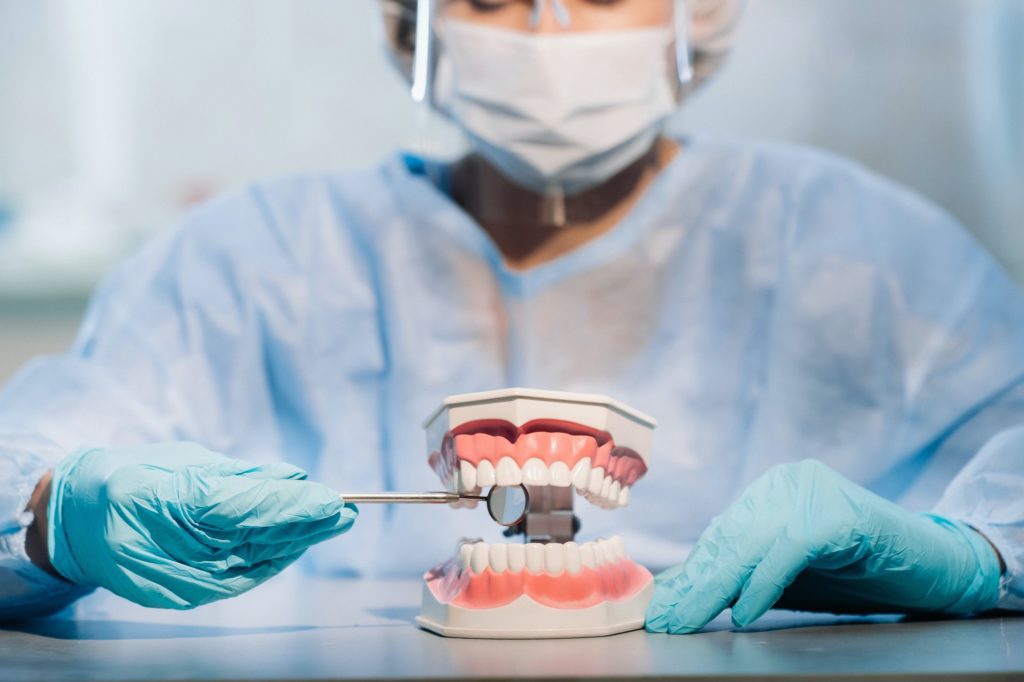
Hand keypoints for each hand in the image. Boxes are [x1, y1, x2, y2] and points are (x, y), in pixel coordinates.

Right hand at [48, 442, 356, 608]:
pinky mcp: (182, 594)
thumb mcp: (180, 462)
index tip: (331, 501)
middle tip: (346, 513)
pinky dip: (269, 559)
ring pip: (253, 559)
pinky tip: (294, 545)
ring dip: (295, 543)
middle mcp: (173, 548)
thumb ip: (237, 476)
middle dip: (305, 526)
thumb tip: (290, 479)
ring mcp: (177, 578)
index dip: (292, 507)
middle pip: (257, 538)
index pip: (245, 510)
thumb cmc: (125, 478)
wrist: (72, 522)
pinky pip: (238, 575)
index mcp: (166, 504)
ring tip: (331, 524)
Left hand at [645, 459, 1001, 633]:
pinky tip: (746, 612)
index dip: (690, 573)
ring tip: (693, 620)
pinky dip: (764, 583)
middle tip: (669, 620)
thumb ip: (741, 578)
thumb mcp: (788, 576)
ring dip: (718, 588)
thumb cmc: (857, 573)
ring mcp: (815, 492)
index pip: (721, 534)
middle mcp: (788, 482)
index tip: (662, 607)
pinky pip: (789, 549)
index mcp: (771, 490)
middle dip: (696, 584)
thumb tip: (683, 594)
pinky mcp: (841, 513)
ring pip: (752, 542)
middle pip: (731, 538)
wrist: (935, 567)